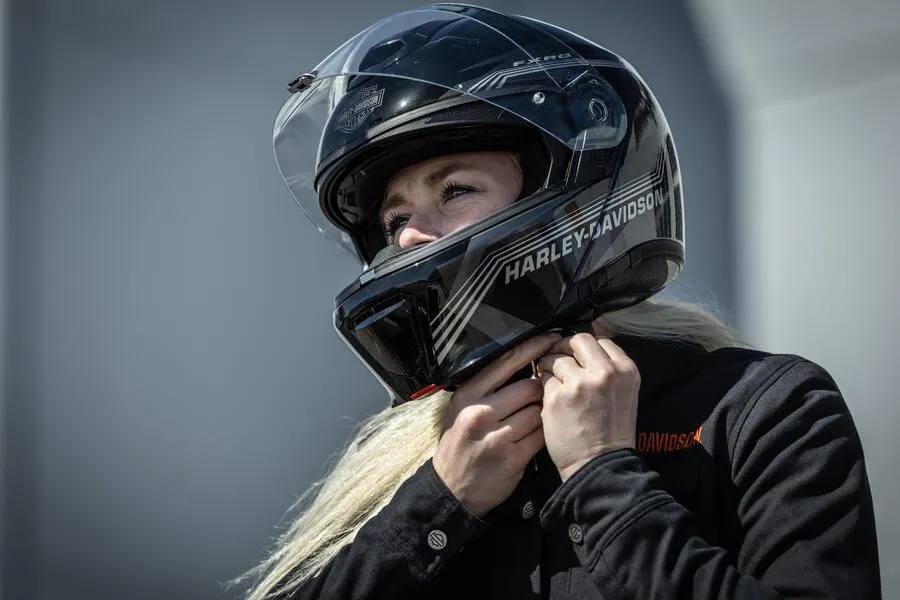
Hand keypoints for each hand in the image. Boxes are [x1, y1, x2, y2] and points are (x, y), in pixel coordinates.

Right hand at [433, 332, 561, 516]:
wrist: (450, 489)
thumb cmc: (460, 443)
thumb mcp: (462, 409)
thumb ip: (488, 388)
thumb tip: (524, 365)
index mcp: (469, 394)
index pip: (507, 361)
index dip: (533, 347)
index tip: (551, 338)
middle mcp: (480, 412)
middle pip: (529, 387)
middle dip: (543, 388)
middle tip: (547, 392)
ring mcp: (496, 436)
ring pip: (539, 412)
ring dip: (546, 412)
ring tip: (545, 415)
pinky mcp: (512, 458)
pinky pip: (541, 437)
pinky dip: (546, 434)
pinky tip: (544, 434)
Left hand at [537, 333, 639, 481]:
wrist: (600, 465)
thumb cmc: (611, 432)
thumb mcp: (622, 392)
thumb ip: (607, 368)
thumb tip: (581, 347)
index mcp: (625, 369)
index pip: (600, 340)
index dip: (584, 348)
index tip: (577, 356)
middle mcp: (604, 372)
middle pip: (578, 340)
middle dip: (565, 348)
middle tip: (559, 359)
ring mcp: (579, 383)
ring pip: (556, 358)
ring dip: (551, 367)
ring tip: (555, 384)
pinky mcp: (556, 396)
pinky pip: (544, 379)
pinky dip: (544, 386)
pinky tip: (551, 401)